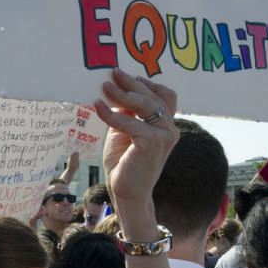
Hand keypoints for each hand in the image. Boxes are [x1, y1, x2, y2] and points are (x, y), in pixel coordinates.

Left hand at [94, 69, 178, 232]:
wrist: (126, 193)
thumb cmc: (124, 164)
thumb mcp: (125, 132)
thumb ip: (126, 113)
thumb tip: (115, 90)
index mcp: (166, 126)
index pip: (166, 96)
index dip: (149, 83)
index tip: (128, 76)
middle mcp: (170, 129)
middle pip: (153, 96)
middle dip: (131, 83)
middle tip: (112, 74)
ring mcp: (164, 136)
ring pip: (144, 105)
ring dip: (122, 94)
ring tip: (104, 88)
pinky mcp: (153, 142)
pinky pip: (129, 121)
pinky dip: (111, 113)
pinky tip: (98, 107)